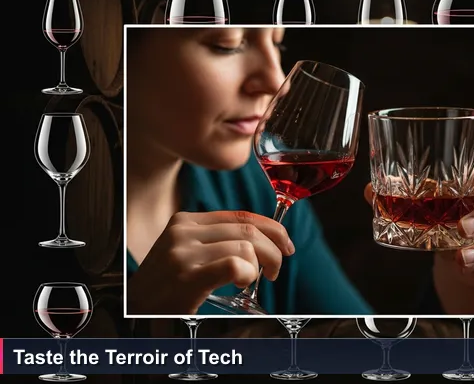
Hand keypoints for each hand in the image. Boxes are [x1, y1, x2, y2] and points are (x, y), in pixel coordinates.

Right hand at [127, 211, 293, 314]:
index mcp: (185, 221)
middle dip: (274, 250)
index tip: (285, 245)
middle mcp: (183, 231)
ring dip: (261, 266)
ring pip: (245, 247)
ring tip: (250, 281)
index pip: (241, 215)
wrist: (133, 313)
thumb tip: (264, 239)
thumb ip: (217, 241)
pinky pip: (235, 264)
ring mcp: (183, 252)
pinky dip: (247, 274)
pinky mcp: (187, 275)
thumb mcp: (187, 253)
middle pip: (248, 230)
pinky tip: (242, 284)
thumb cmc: (167, 288)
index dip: (272, 229)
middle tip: (275, 271)